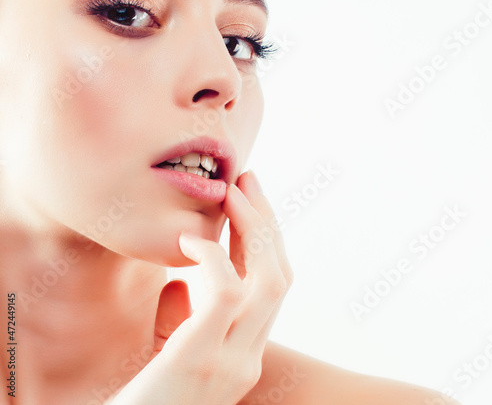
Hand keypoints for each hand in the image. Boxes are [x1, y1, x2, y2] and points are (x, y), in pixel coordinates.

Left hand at [109, 170, 293, 404]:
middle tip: (248, 178)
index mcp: (245, 352)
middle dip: (267, 221)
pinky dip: (214, 256)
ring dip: (252, 228)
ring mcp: (230, 361)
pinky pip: (225, 293)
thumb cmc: (142, 398)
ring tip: (232, 192)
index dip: (265, 239)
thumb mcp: (169, 353)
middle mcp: (248, 357)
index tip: (249, 203)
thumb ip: (182, 318)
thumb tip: (179, 279)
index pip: (272, 286)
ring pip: (267, 280)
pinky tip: (190, 239)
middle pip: (279, 275)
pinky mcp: (198, 359)